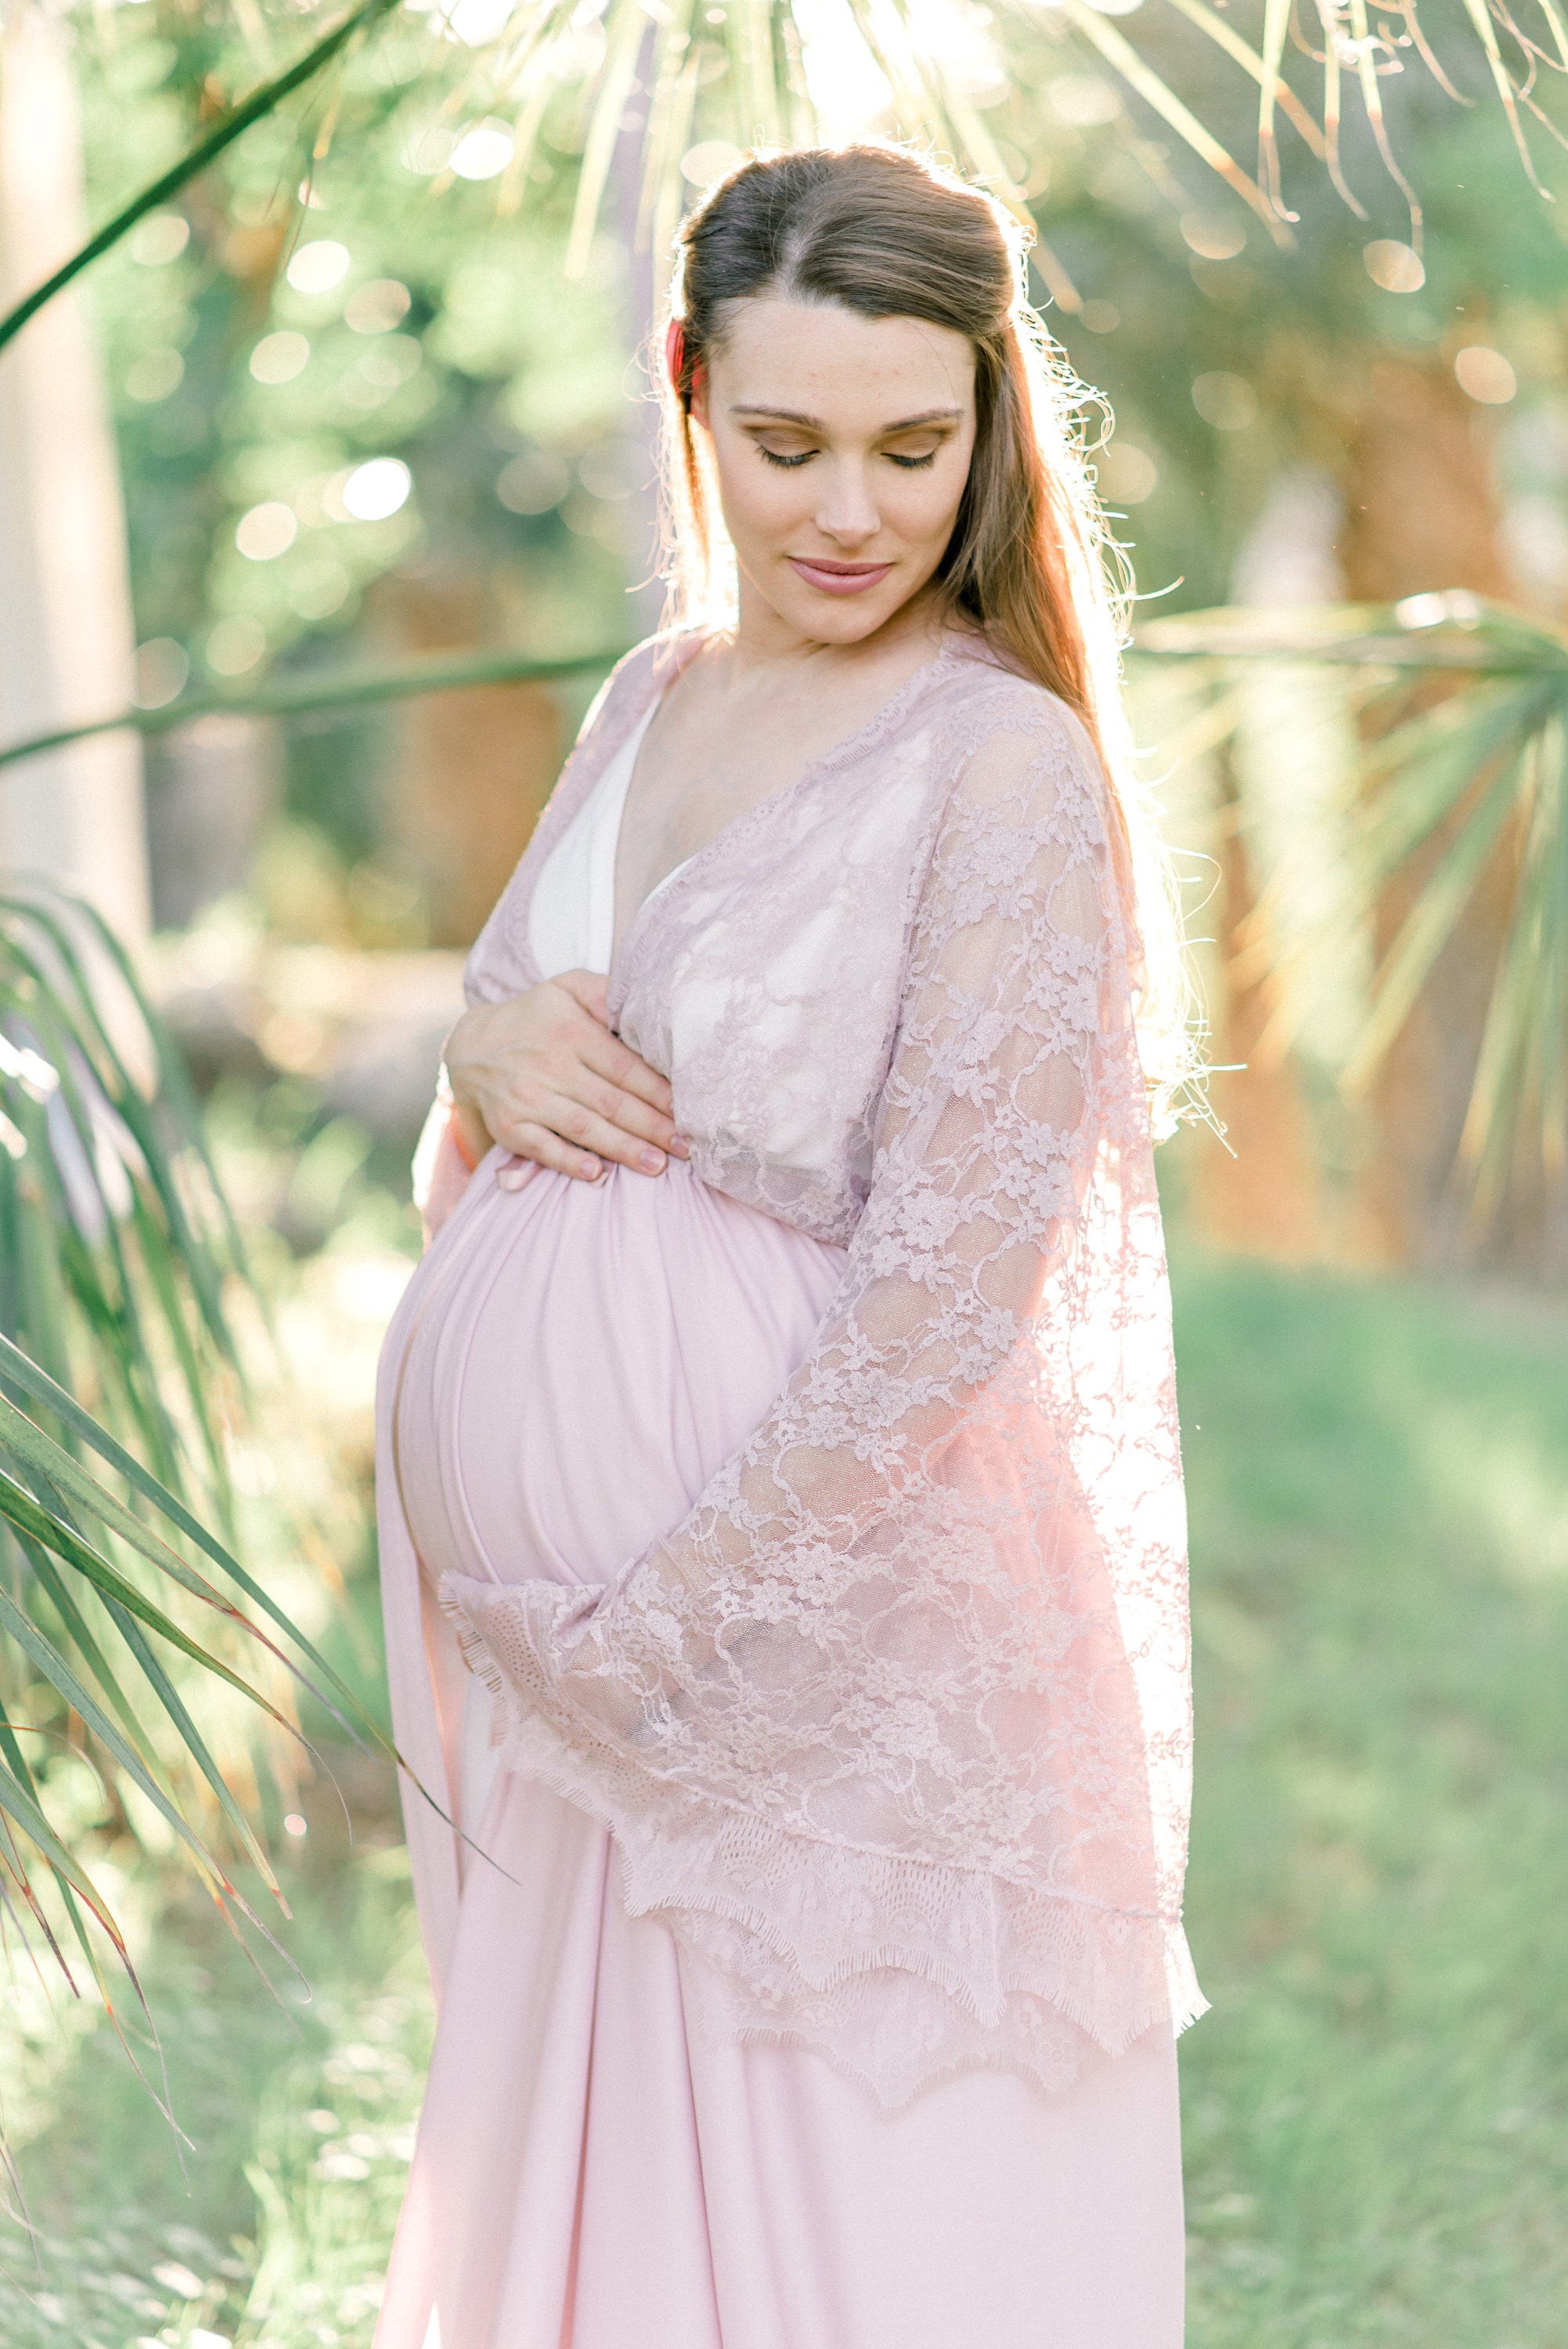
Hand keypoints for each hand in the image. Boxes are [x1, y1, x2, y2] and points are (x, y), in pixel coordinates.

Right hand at [443, 971, 687, 1185]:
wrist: (470, 1045)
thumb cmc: (535, 1017)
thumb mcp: (567, 988)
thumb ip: (606, 992)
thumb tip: (647, 1001)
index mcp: (571, 1032)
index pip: (625, 1068)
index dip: (659, 1093)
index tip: (689, 1111)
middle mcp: (549, 1065)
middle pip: (611, 1102)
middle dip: (652, 1127)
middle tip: (687, 1148)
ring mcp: (527, 1097)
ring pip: (583, 1128)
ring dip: (622, 1149)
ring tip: (657, 1166)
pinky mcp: (509, 1125)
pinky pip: (541, 1148)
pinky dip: (568, 1163)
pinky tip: (596, 1174)